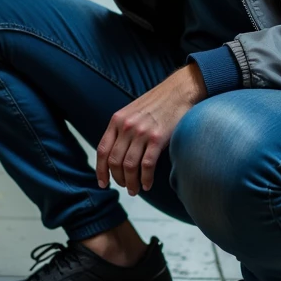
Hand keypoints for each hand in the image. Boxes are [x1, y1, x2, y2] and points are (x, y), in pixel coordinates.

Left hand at [96, 64, 206, 195]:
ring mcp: (141, 132)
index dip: (100, 170)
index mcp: (117, 120)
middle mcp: (126, 126)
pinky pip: (146, 165)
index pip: (102, 150)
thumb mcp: (132, 111)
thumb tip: (116, 152)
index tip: (102, 183)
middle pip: (114, 161)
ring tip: (135, 190)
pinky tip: (147, 185)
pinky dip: (145, 178)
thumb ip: (122, 128)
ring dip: (131, 182)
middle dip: (117, 179)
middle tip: (124, 187)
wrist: (179, 90)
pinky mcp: (157, 138)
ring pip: (129, 166)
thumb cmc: (157, 102)